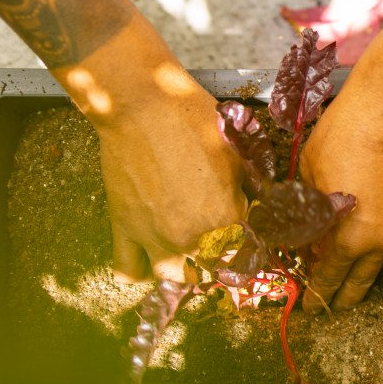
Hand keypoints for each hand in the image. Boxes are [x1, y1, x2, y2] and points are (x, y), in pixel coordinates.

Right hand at [95, 86, 246, 282]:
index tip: (248, 239)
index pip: (247, 256)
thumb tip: (258, 207)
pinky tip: (151, 256)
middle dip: (221, 260)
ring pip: (174, 279)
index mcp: (226, 220)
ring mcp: (154, 239)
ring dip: (185, 270)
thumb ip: (250, 191)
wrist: (142, 105)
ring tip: (189, 250)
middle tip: (220, 240)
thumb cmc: (193, 120)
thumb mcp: (237, 153)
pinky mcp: (124, 230)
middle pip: (213, 273)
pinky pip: (129, 272)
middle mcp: (191, 239)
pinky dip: (140, 271)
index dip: (250, 247)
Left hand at [299, 94, 382, 311]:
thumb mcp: (310, 171)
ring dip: (366, 260)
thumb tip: (307, 229)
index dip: (319, 292)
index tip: (312, 305)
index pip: (330, 277)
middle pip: (363, 278)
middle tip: (335, 305)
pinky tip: (375, 211)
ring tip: (353, 264)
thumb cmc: (346, 133)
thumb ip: (308, 209)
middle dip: (346, 294)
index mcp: (350, 237)